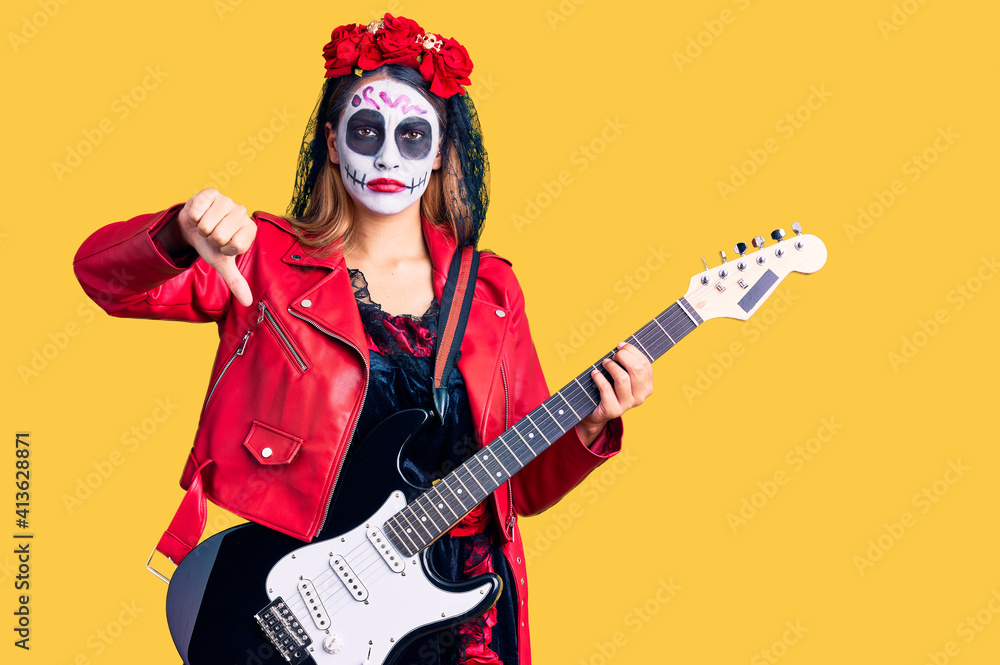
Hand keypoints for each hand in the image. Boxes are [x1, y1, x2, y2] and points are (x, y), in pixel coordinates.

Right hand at [173, 188, 255, 306]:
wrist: (192, 227)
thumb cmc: (211, 245)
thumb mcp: (222, 263)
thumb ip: (236, 282)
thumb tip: (247, 302)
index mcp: (250, 229)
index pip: (236, 246)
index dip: (224, 249)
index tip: (223, 246)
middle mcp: (242, 212)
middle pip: (220, 235)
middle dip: (210, 239)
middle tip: (212, 235)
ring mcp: (227, 200)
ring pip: (207, 224)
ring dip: (201, 228)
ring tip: (205, 226)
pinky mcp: (211, 193)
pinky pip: (197, 211)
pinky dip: (193, 217)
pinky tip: (198, 215)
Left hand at [576, 342, 653, 446]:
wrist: (599, 412)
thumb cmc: (611, 389)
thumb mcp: (624, 377)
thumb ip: (627, 364)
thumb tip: (622, 346)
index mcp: (647, 387)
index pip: (644, 364)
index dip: (632, 351)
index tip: (621, 346)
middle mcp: (640, 397)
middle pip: (636, 369)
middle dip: (623, 357)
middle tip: (613, 355)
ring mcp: (627, 405)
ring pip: (622, 378)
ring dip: (611, 366)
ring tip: (605, 363)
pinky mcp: (613, 410)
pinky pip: (606, 389)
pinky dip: (599, 378)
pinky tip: (595, 373)